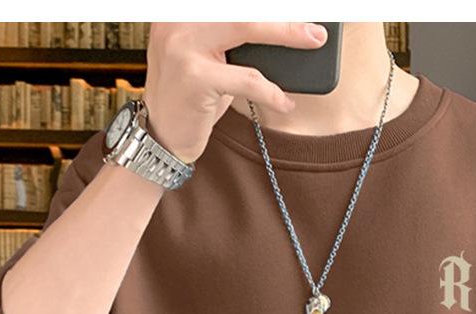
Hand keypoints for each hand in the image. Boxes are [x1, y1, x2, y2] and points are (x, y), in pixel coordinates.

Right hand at [143, 22, 328, 163]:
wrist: (160, 138)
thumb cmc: (190, 98)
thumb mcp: (208, 60)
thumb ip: (233, 39)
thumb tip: (283, 28)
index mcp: (181, 11)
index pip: (229, 3)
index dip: (266, 7)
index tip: (296, 8)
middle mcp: (177, 20)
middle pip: (241, 7)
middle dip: (282, 14)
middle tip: (314, 24)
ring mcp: (182, 46)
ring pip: (247, 27)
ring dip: (287, 35)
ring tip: (312, 42)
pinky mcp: (194, 76)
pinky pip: (247, 79)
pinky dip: (271, 91)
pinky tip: (285, 101)